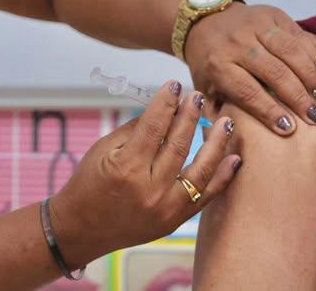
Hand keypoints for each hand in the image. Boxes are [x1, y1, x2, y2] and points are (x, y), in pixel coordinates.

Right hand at [49, 80, 239, 265]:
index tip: (176, 85)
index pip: (154, 127)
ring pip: (201, 172)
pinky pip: (205, 198)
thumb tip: (166, 110)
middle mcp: (149, 190)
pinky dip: (222, 178)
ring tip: (226, 122)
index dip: (166, 103)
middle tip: (199, 96)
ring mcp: (165, 209)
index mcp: (126, 168)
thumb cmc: (89, 184)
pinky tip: (234, 158)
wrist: (82, 229)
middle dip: (191, 116)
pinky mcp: (174, 221)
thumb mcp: (104, 150)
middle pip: (179, 145)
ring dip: (216, 144)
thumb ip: (136, 130)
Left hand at [183, 3, 315, 134]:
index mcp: (218, 65)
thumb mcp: (204, 89)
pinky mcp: (273, 14)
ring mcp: (256, 24)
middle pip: (274, 72)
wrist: (206, 20)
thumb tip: (227, 144)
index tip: (289, 129)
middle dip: (298, 97)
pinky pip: (300, 35)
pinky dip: (314, 55)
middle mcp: (237, 42)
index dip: (269, 111)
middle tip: (315, 118)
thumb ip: (213, 115)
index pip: (248, 91)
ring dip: (310, 76)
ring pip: (291, 51)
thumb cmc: (209, 63)